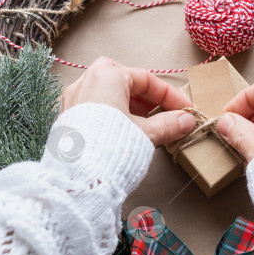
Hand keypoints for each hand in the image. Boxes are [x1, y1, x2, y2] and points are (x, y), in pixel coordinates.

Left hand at [62, 57, 195, 145]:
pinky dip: (111, 112)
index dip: (169, 96)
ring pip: (105, 90)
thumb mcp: (147, 134)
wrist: (79, 177)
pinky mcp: (67, 117)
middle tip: (158, 110)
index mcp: (107, 77)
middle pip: (121, 77)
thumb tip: (186, 121)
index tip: (184, 109)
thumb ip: (169, 124)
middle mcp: (86, 82)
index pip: (146, 79)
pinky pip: (93, 106)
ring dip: (127, 103)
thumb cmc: (110, 148)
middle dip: (143, 94)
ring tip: (144, 123)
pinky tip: (122, 131)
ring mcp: (73, 100)